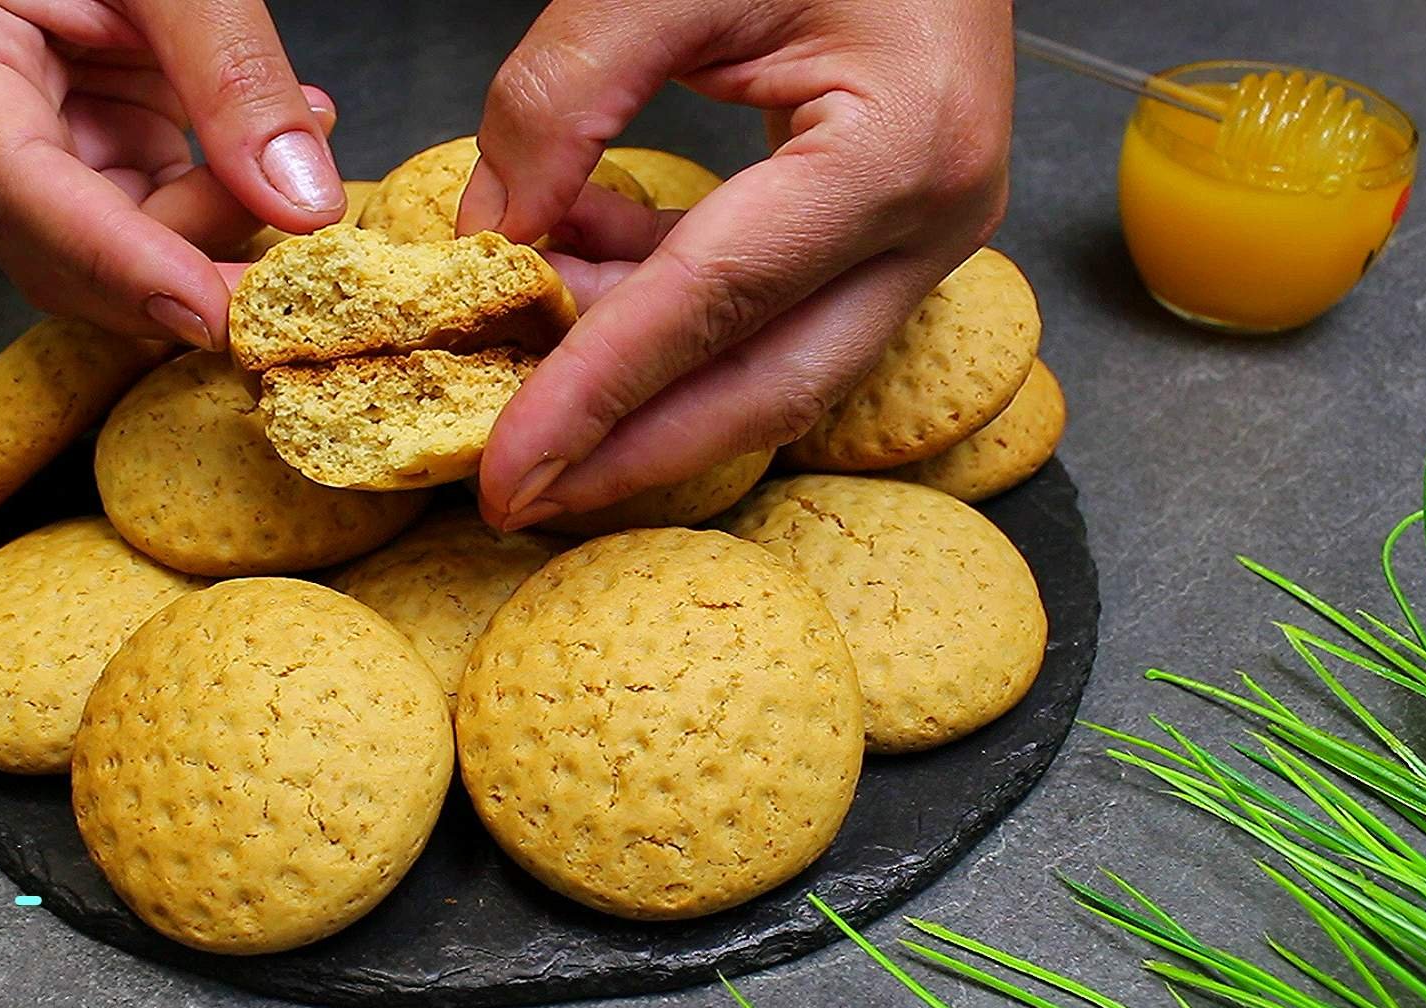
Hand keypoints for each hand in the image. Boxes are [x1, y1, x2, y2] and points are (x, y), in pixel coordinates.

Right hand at [0, 0, 344, 348]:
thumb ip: (230, 67)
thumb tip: (303, 202)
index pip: (20, 188)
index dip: (120, 262)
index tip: (214, 313)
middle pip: (62, 246)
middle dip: (183, 264)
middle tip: (298, 260)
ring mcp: (31, 125)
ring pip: (117, 240)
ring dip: (220, 223)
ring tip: (307, 140)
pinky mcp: (88, 125)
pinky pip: (155, 195)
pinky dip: (227, 189)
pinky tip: (285, 140)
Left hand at [458, 0, 1012, 529]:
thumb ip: (566, 93)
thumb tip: (491, 232)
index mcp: (897, 148)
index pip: (715, 306)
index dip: (598, 397)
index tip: (507, 473)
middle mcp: (933, 213)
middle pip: (770, 384)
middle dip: (633, 451)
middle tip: (518, 496)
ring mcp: (923, 226)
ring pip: (774, 358)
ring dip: (642, 372)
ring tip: (521, 338)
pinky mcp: (889, 220)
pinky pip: (775, 304)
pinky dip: (671, 307)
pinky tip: (583, 267)